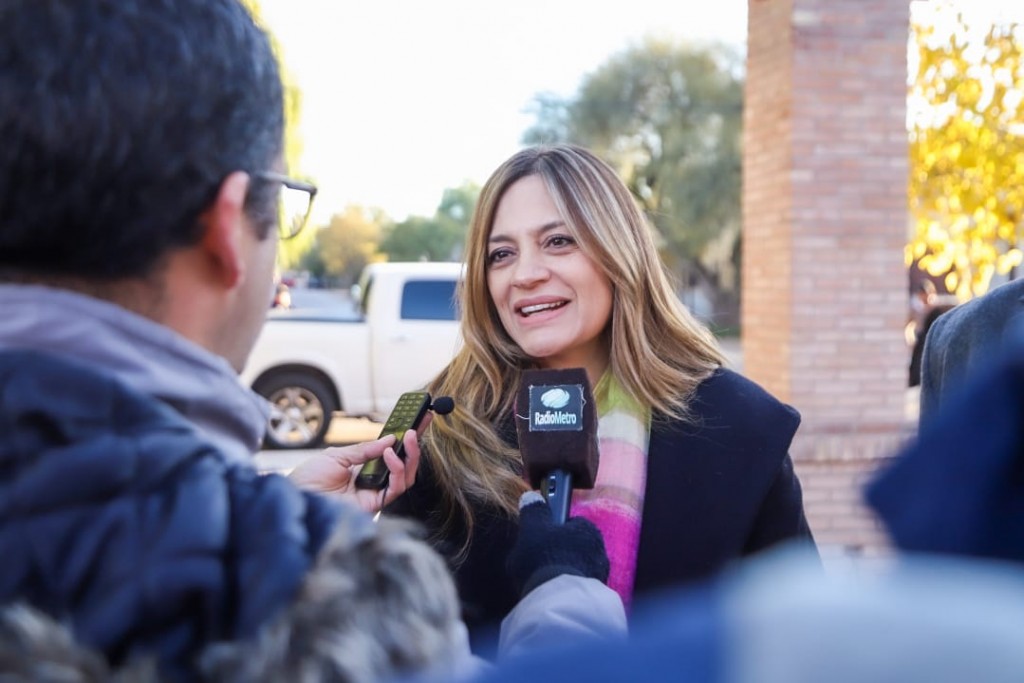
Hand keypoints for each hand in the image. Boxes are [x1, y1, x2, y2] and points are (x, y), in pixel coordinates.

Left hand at [288, 417, 427, 513]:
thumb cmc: (309, 480)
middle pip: (403, 465)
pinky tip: (389, 455)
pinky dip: (397, 470)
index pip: (390, 452)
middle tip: (418, 426)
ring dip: (410, 456)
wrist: (296, 499)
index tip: (416, 421)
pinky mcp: (375, 505)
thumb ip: (364, 449)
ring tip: (407, 437)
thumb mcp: (337, 455)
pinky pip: (395, 488)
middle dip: (413, 445)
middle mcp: (372, 481)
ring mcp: (374, 494)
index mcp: (363, 468)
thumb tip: (389, 439)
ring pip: (405, 477)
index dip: (404, 439)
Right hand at [506, 491, 609, 597]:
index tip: (539, 537)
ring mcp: (599, 575)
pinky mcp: (595, 596)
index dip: (553, 529)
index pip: (570, 522)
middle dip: (557, 552)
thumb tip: (532, 496)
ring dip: (562, 571)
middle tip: (536, 560)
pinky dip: (565, 589)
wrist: (558, 602)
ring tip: (541, 580)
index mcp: (588, 529)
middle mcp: (600, 550)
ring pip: (575, 568)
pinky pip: (576, 587)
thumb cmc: (544, 560)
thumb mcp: (532, 529)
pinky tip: (550, 593)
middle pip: (572, 546)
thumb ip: (533, 511)